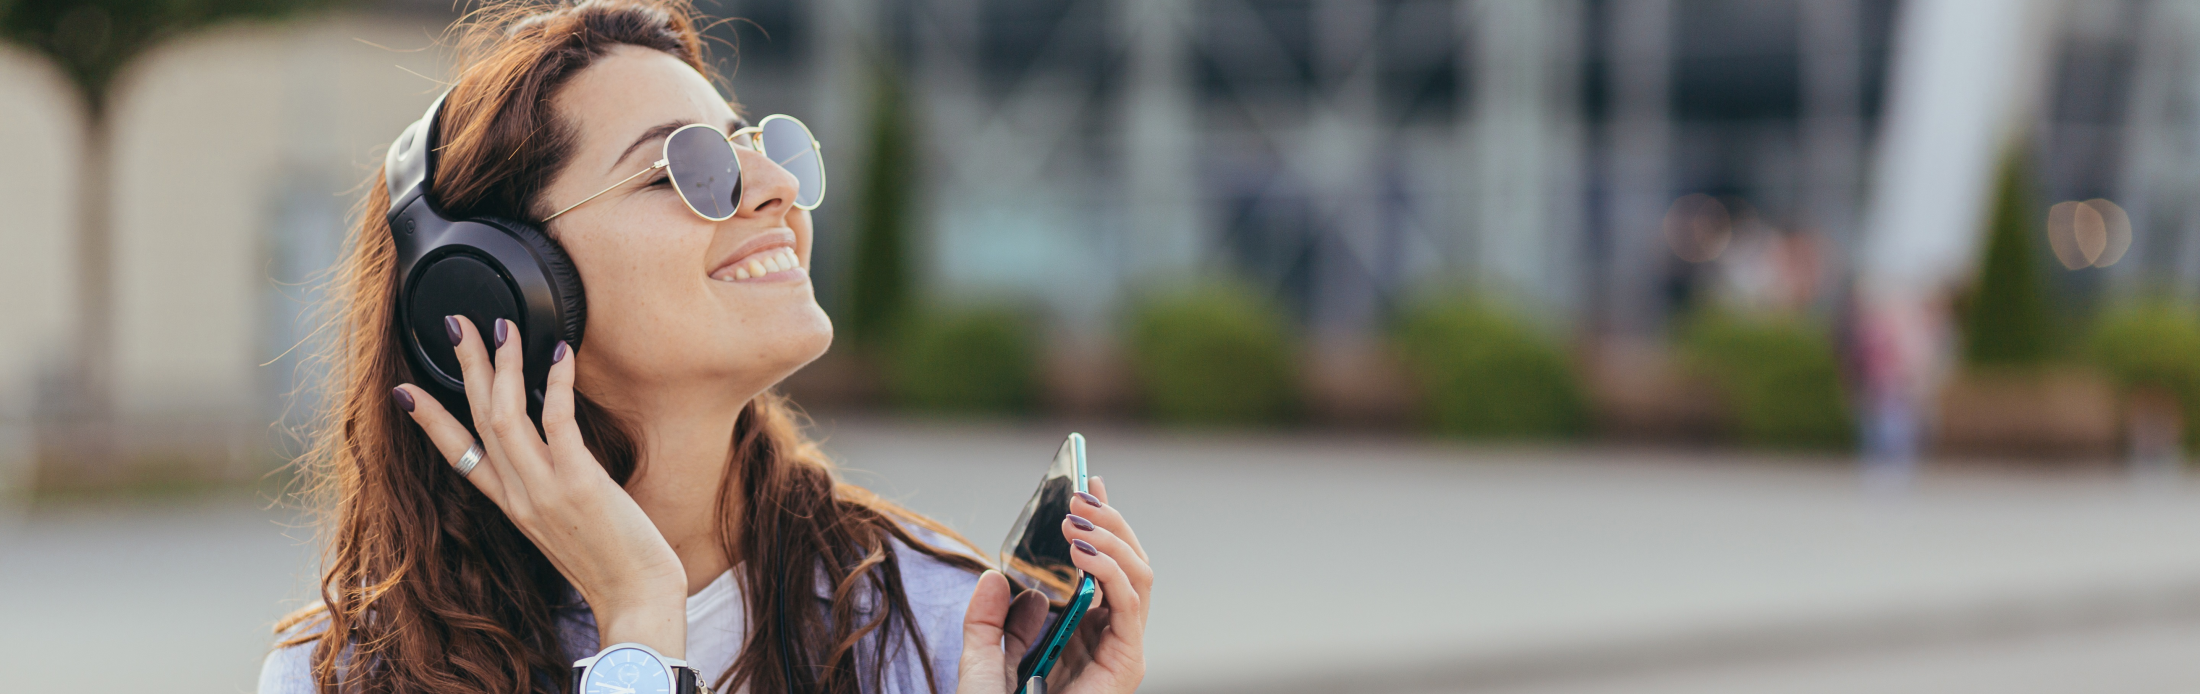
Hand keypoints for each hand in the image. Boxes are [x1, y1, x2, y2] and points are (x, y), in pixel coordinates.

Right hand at [394, 317, 687, 656]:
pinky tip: (559, 354)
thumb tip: (559, 459)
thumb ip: (552, 493)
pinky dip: (555, 384)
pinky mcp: (579, 484)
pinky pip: (557, 421)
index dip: (430, 422)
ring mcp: (546, 490)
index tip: (404, 391)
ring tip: (502, 328)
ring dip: (502, 366)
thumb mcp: (567, 529)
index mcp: (513, 507)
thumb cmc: (615, 565)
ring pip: (505, 416)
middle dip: (466, 369)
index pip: (459, 457)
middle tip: (458, 325)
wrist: (637, 601)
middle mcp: (520, 497)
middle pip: (479, 421)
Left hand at [959, 477, 1149, 693]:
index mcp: (1081, 636)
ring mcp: (1121, 652)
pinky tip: (1082, 552)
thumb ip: (985, 621)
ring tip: (1077, 519)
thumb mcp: (979, 663)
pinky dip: (1111, 569)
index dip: (1101, 524)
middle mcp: (1109, 641)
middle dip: (1111, 522)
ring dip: (1112, 538)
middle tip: (1081, 495)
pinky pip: (1129, 603)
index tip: (1085, 483)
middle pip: (1128, 565)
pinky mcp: (1126, 664)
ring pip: (1139, 576)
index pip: (1102, 568)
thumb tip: (995, 577)